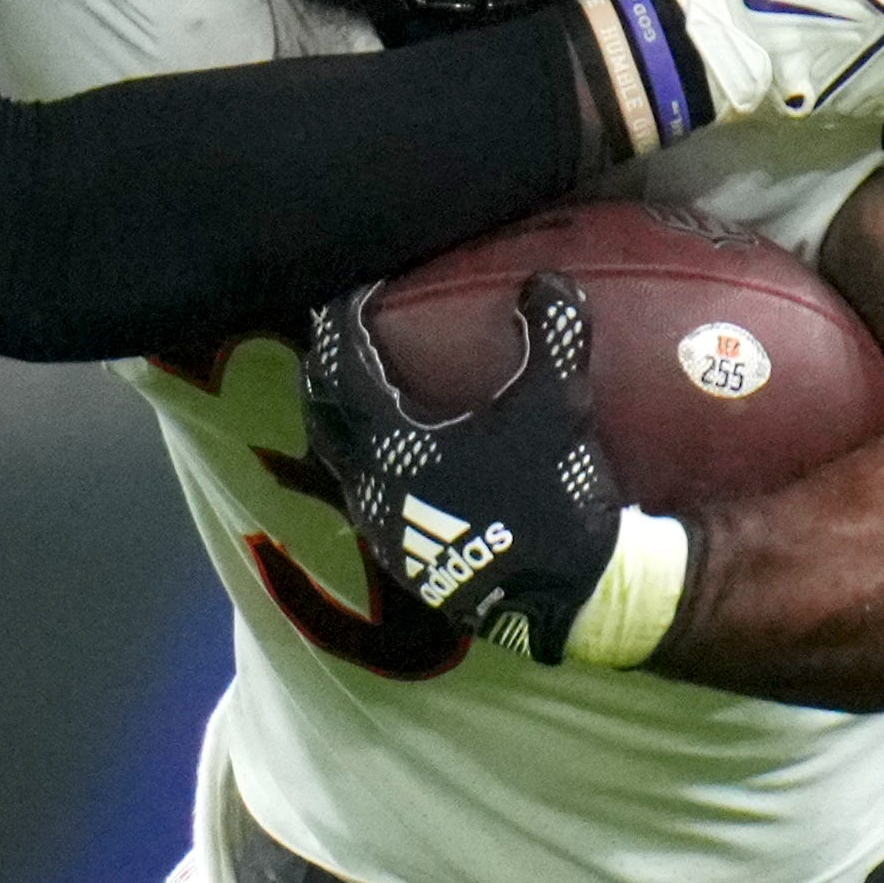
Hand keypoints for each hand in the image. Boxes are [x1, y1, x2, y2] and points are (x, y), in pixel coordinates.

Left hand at [297, 271, 694, 670]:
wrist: (562, 601)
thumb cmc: (549, 500)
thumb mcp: (558, 409)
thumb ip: (551, 336)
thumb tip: (546, 280)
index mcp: (390, 443)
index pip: (344, 366)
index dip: (345, 323)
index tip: (360, 293)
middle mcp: (368, 485)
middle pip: (322, 412)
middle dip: (325, 369)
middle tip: (342, 335)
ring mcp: (378, 527)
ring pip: (337, 458)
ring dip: (341, 418)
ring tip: (362, 389)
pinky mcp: (399, 558)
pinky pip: (363, 491)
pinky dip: (366, 458)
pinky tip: (396, 454)